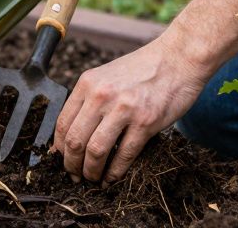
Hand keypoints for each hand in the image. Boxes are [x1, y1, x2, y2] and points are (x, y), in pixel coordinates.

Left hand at [54, 39, 207, 182]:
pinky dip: (114, 172)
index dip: (59, 149)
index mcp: (88, 83)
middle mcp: (101, 95)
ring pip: (96, 151)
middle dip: (72, 165)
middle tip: (75, 176)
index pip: (62, 123)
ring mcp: (124, 109)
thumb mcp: (107, 76)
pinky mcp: (146, 122)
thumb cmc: (143, 69)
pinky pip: (123, 155)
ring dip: (91, 172)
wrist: (178, 58)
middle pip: (75, 141)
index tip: (62, 160)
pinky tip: (112, 179)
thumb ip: (90, 99)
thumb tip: (74, 133)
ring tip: (93, 179)